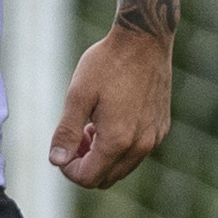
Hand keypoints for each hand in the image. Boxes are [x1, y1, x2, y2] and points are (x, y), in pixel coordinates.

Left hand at [47, 26, 173, 187]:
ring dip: (102, 156)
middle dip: (85, 164)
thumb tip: (56, 161)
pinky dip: (120, 146)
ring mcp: (154, 138)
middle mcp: (141, 146)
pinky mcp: (161, 128)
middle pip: (106, 178)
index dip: (68, 168)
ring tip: (91, 125)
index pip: (89, 178)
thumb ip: (66, 132)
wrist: (144, 40)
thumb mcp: (78, 95)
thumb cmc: (107, 63)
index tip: (61, 147)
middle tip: (76, 135)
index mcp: (118, 141)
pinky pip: (138, 152)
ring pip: (123, 167)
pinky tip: (110, 118)